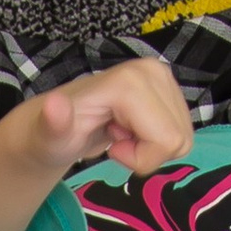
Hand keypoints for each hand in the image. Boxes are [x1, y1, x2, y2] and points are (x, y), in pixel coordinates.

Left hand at [15, 59, 195, 182]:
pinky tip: (127, 130)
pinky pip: (178, 130)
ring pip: (181, 136)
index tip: (112, 147)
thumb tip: (54, 106)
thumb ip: (53, 124)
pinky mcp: (168, 86)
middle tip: (115, 141)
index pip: (168, 141)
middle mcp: (154, 72)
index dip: (140, 158)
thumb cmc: (53, 135)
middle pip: (178, 138)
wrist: (56, 124)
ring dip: (150, 147)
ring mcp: (163, 77)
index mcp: (133, 82)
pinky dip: (153, 140)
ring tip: (119, 134)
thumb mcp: (49, 137)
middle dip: (147, 153)